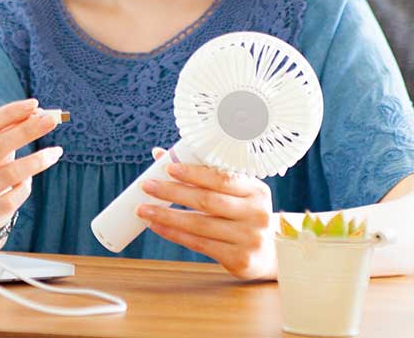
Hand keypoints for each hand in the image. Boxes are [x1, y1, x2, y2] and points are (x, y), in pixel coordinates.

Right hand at [0, 99, 62, 237]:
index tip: (34, 104)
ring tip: (56, 151)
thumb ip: (1, 132)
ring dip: (37, 160)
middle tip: (52, 120)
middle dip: (27, 130)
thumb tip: (36, 113)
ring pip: (9, 174)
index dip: (8, 113)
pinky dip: (25, 185)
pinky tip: (31, 179)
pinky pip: (11, 199)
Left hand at [136, 147, 275, 279]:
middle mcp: (256, 213)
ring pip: (199, 224)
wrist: (270, 254)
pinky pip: (199, 244)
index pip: (221, 178)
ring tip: (144, 209)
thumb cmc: (243, 215)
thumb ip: (203, 175)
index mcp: (256, 190)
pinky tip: (157, 226)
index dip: (193, 173)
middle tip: (147, 186)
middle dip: (173, 192)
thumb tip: (160, 155)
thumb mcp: (235, 193)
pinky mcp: (239, 259)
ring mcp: (249, 238)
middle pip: (207, 201)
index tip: (168, 167)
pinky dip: (174, 234)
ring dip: (167, 216)